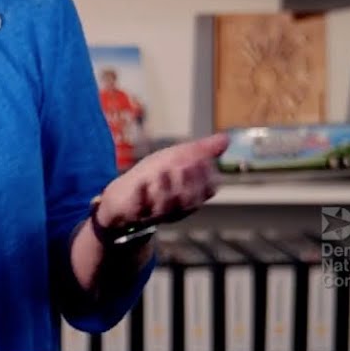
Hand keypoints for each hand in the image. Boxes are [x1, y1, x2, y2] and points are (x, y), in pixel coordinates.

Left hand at [96, 132, 228, 228]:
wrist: (121, 198)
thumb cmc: (153, 177)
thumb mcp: (176, 159)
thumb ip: (201, 151)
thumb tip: (227, 138)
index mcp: (190, 196)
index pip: (207, 190)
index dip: (206, 177)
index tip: (202, 160)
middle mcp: (177, 207)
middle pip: (189, 199)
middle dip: (189, 182)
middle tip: (188, 164)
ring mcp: (155, 211)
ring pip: (167, 206)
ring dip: (167, 189)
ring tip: (166, 172)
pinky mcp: (134, 212)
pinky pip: (139, 207)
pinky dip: (141, 196)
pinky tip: (141, 184)